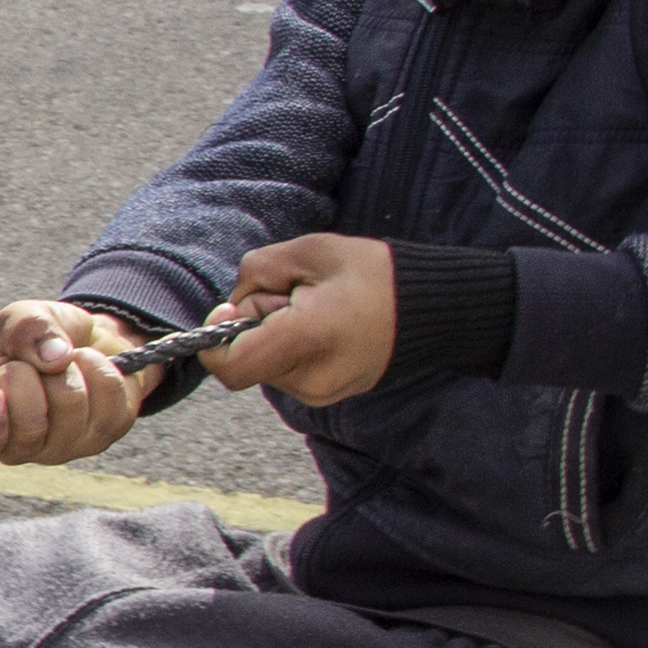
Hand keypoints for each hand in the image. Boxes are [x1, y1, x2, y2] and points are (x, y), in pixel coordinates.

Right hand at [0, 301, 149, 468]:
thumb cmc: (41, 339)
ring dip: (68, 366)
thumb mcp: (21, 318)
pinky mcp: (101, 437)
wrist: (89, 340)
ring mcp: (61, 447)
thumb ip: (23, 327)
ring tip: (62, 363)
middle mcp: (18, 445)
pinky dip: (99, 365)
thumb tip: (55, 357)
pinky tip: (89, 367)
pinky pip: (107, 396)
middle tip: (29, 366)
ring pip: (69, 404)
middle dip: (30, 376)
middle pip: (28, 427)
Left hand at [199, 234, 397, 405]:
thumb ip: (256, 272)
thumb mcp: (310, 251)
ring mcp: (321, 393)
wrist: (431, 308)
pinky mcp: (328, 395)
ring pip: (266, 365)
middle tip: (295, 297)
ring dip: (274, 336)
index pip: (232, 366)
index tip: (230, 309)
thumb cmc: (373, 274)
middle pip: (247, 359)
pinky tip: (325, 329)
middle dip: (255, 325)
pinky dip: (292, 349)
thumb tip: (231, 306)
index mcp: (307, 339)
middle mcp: (311, 378)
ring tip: (316, 311)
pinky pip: (287, 372)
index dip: (217, 338)